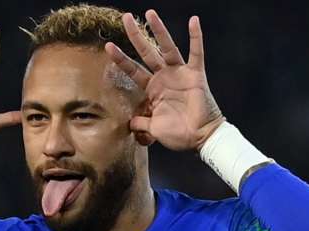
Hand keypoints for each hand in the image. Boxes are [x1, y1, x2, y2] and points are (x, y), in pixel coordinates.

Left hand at [105, 10, 224, 152]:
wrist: (200, 138)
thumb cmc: (178, 134)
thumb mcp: (153, 130)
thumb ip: (140, 124)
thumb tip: (128, 124)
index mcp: (152, 89)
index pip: (133, 70)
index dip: (121, 59)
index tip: (108, 46)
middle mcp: (164, 77)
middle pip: (146, 52)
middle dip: (135, 36)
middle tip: (125, 18)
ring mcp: (180, 74)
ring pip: (167, 47)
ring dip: (159, 30)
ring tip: (150, 13)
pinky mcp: (195, 75)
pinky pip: (197, 53)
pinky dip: (196, 37)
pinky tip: (193, 21)